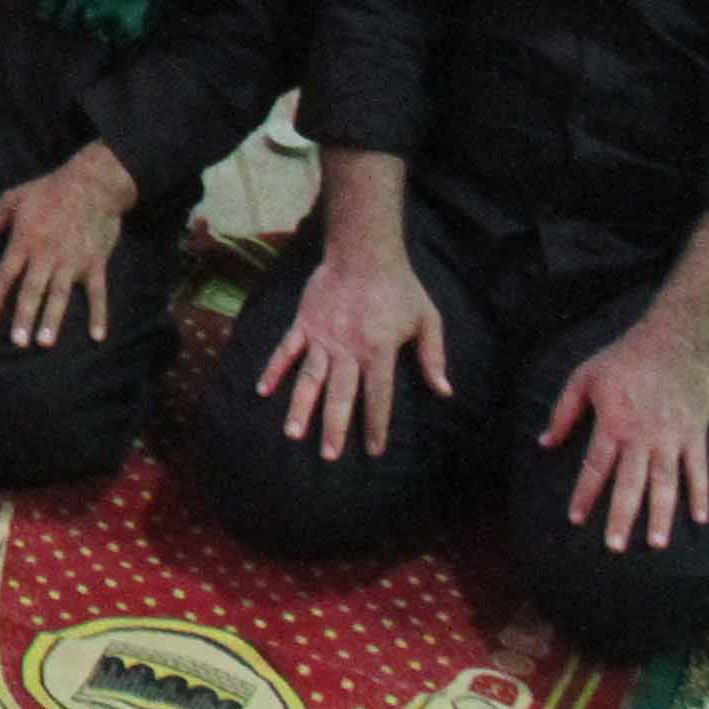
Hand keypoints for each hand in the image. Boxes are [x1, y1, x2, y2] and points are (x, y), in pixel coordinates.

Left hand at [0, 144, 135, 346]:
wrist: (93, 182)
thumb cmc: (48, 190)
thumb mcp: (12, 200)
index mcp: (25, 240)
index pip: (6, 274)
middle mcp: (48, 254)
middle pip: (33, 290)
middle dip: (24, 316)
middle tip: (18, 342)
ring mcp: (73, 261)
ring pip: (61, 295)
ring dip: (53, 319)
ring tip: (46, 342)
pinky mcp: (96, 263)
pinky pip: (98, 293)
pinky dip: (99, 314)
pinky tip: (97, 335)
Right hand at [252, 241, 449, 460]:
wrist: (363, 253)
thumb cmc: (400, 287)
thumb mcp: (427, 320)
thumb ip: (433, 357)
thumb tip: (445, 392)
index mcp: (379, 351)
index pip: (378, 397)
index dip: (376, 425)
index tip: (374, 451)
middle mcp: (348, 350)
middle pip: (340, 395)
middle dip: (335, 427)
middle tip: (329, 456)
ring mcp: (322, 338)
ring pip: (309, 379)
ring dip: (301, 407)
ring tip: (293, 433)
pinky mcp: (304, 324)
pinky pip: (286, 351)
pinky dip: (273, 370)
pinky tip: (263, 390)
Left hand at [543, 313, 708, 553]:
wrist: (673, 340)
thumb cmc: (622, 359)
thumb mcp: (582, 378)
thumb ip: (563, 412)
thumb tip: (544, 443)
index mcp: (613, 424)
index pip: (596, 467)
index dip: (585, 494)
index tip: (577, 519)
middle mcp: (643, 436)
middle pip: (631, 483)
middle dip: (622, 516)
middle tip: (615, 547)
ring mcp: (672, 437)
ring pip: (666, 483)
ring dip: (661, 513)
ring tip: (656, 543)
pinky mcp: (695, 434)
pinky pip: (699, 469)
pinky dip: (701, 493)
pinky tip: (700, 518)